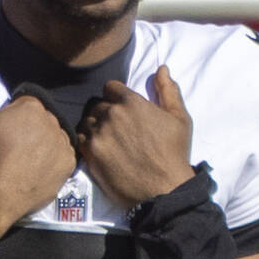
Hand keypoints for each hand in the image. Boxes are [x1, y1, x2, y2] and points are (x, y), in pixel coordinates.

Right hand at [0, 63, 76, 232]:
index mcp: (31, 106)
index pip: (28, 104)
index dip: (15, 118)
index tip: (6, 133)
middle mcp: (52, 120)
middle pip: (44, 120)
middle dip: (32, 130)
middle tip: (14, 149)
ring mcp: (63, 143)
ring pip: (55, 138)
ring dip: (45, 145)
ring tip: (26, 162)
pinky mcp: (69, 164)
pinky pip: (65, 157)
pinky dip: (54, 162)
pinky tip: (38, 170)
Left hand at [77, 66, 195, 208]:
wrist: (164, 189)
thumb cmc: (174, 153)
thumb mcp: (179, 118)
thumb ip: (168, 90)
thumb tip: (162, 69)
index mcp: (131, 102)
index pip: (110, 87)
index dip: (117, 96)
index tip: (123, 108)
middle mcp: (111, 114)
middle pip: (97, 104)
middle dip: (106, 111)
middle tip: (117, 127)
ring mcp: (98, 134)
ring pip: (87, 120)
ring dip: (95, 126)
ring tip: (108, 138)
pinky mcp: (90, 154)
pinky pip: (79, 138)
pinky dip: (87, 141)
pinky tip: (100, 149)